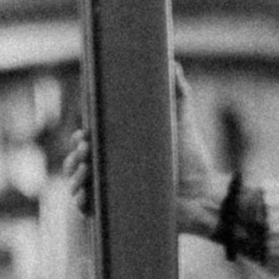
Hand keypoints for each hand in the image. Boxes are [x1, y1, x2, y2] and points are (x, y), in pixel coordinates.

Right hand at [61, 64, 228, 238]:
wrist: (203, 194)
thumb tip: (172, 64)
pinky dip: (82, 202)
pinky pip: (90, 210)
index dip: (81, 139)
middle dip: (75, 156)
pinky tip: (84, 195)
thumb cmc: (193, 158)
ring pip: (79, 184)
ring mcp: (115, 192)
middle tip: (86, 150)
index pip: (90, 142)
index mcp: (122, 149)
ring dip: (75, 177)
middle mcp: (114, 170)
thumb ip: (177, 92)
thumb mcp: (182, 121)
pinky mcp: (120, 214)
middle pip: (79, 162)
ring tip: (85, 171)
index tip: (85, 135)